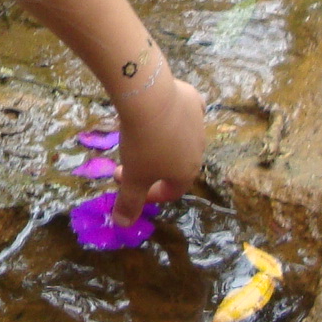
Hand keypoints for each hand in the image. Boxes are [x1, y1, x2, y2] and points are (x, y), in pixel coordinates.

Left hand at [110, 76, 206, 222]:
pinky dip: (178, 116)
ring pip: (182, 139)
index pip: (171, 191)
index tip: (126, 186)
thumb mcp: (132, 176)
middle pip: (176, 165)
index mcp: (187, 171)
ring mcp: (199, 123)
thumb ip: (129, 202)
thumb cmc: (142, 143)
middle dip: (151, 168)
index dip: (149, 194)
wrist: (150, 97)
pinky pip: (188, 113)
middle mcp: (198, 149)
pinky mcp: (194, 100)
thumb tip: (123, 224)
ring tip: (141, 138)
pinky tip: (167, 112)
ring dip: (162, 144)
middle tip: (127, 163)